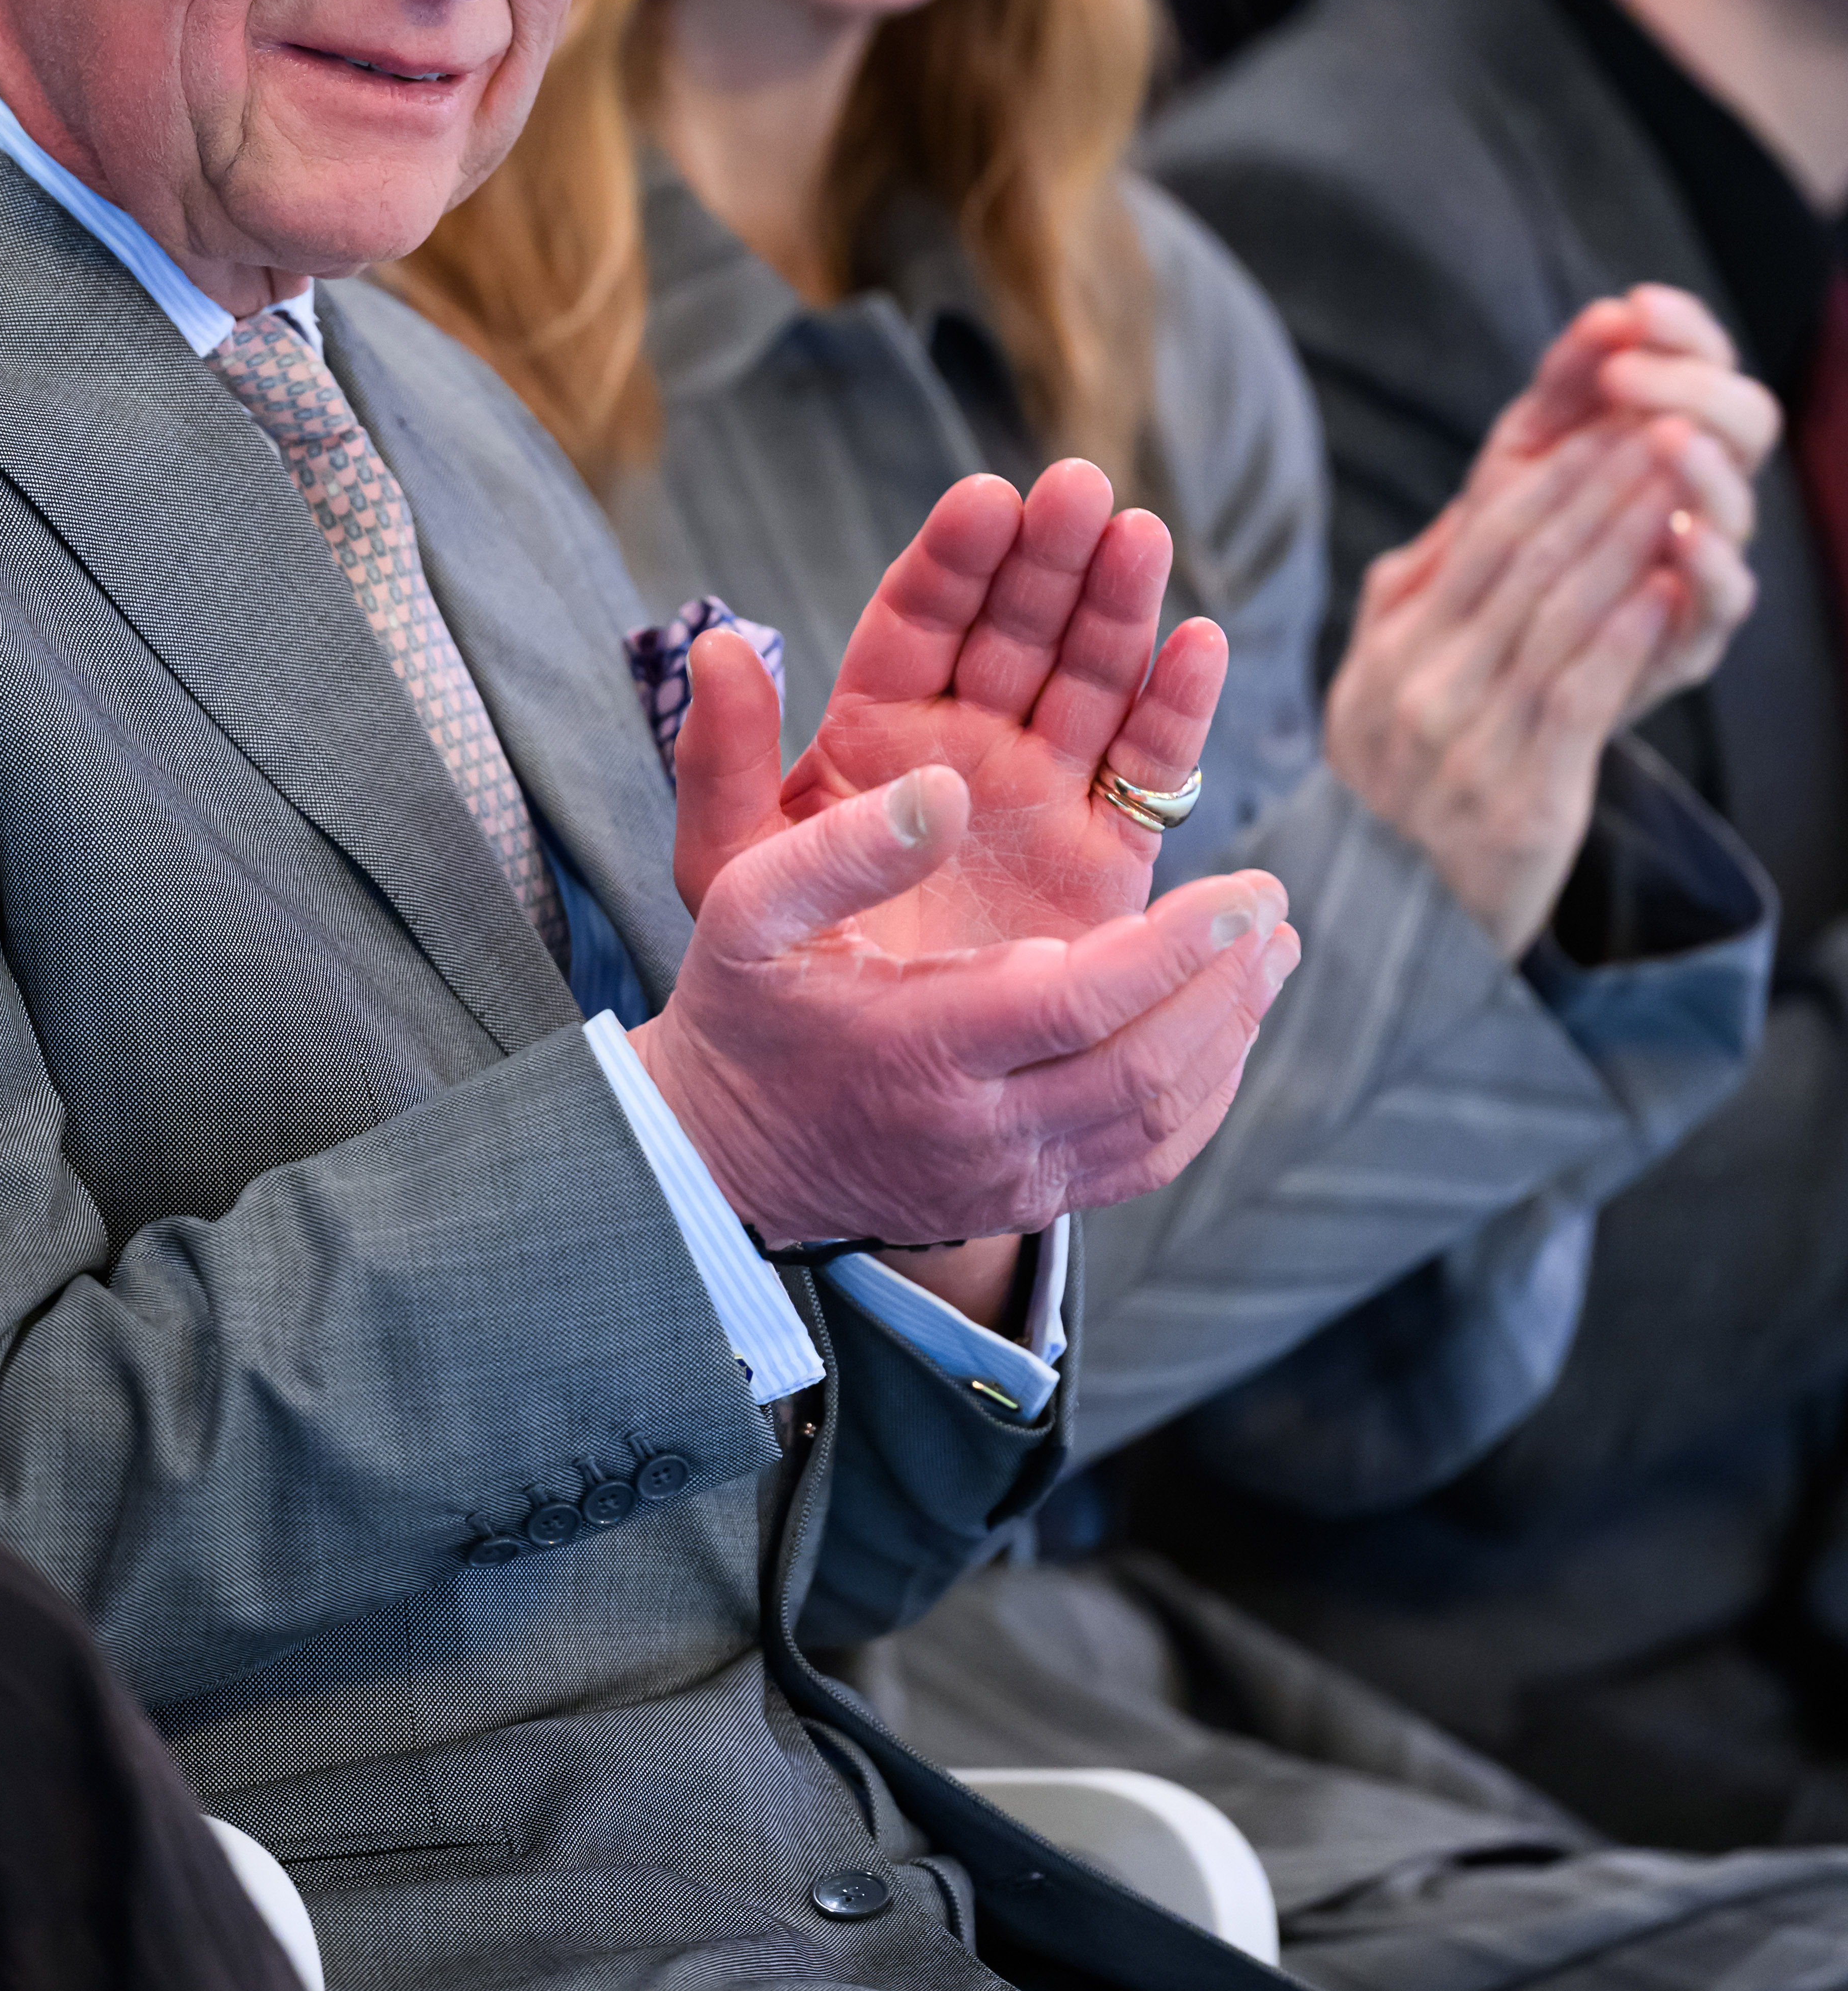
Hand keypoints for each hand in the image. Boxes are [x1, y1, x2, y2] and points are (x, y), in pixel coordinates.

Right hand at [632, 761, 1296, 1253]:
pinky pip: (1144, 1162)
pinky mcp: (1027, 1202)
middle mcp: (978, 1131)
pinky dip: (1205, 1094)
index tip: (1247, 887)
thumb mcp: (745, 907)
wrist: (716, 1157)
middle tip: (1274, 904)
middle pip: (1143, 1068)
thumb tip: (946, 787)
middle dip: (1225, 984)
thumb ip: (843, 846)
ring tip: (1272, 952)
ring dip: (1230, 1033)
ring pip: (1159, 1121)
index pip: (1081, 1003)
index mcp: (918, 1047)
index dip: (1179, 947)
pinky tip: (1226, 1027)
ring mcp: (1009, 1181)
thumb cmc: (743, 1011)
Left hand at [683, 464, 1230, 954]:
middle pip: (1018, 630)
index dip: (955, 560)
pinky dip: (1178, 707)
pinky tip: (1198, 644)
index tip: (987, 498)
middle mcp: (968, 744)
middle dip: (1051, 558)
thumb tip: (719, 644)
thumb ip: (719, 758)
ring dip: (1119, 608)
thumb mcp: (727, 862)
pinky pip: (1148, 770)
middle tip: (1083, 491)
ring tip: (1141, 540)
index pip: (920, 622)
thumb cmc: (773, 964)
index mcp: (875, 729)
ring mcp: (1042, 793)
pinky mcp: (1105, 856)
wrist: (848, 1083)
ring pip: (1090, 679)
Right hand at [1323, 289, 1772, 956]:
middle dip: (1600, 485)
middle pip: (1519, 563)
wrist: (1392, 941)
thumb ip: (1417, 613)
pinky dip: (1621, 634)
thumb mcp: (1383, 702)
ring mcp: (1458, 746)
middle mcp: (1409, 691)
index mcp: (1383, 657)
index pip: (1478, 539)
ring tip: (1681, 484)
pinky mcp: (1514, 800)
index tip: (1614, 417)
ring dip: (1625, 541)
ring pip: (1554, 616)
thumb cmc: (1404, 808)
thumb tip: (1466, 521)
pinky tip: (1664, 586)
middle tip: (1663, 421)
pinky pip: (1572, 695)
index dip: (1552, 471)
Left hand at [1471, 287, 1771, 706]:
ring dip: (1707, 465)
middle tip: (1626, 373)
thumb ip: (1567, 378)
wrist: (1481, 644)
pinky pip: (1726, 597)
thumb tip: (1610, 313)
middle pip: (1747, 420)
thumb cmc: (1511, 531)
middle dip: (1694, 386)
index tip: (1637, 304)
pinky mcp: (1692, 634)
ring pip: (1738, 504)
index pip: (1709, 362)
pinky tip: (1679, 535)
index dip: (1685, 328)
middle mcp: (1702, 493)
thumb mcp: (1528, 443)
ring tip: (1666, 435)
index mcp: (1670, 432)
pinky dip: (1709, 564)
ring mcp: (1704, 562)